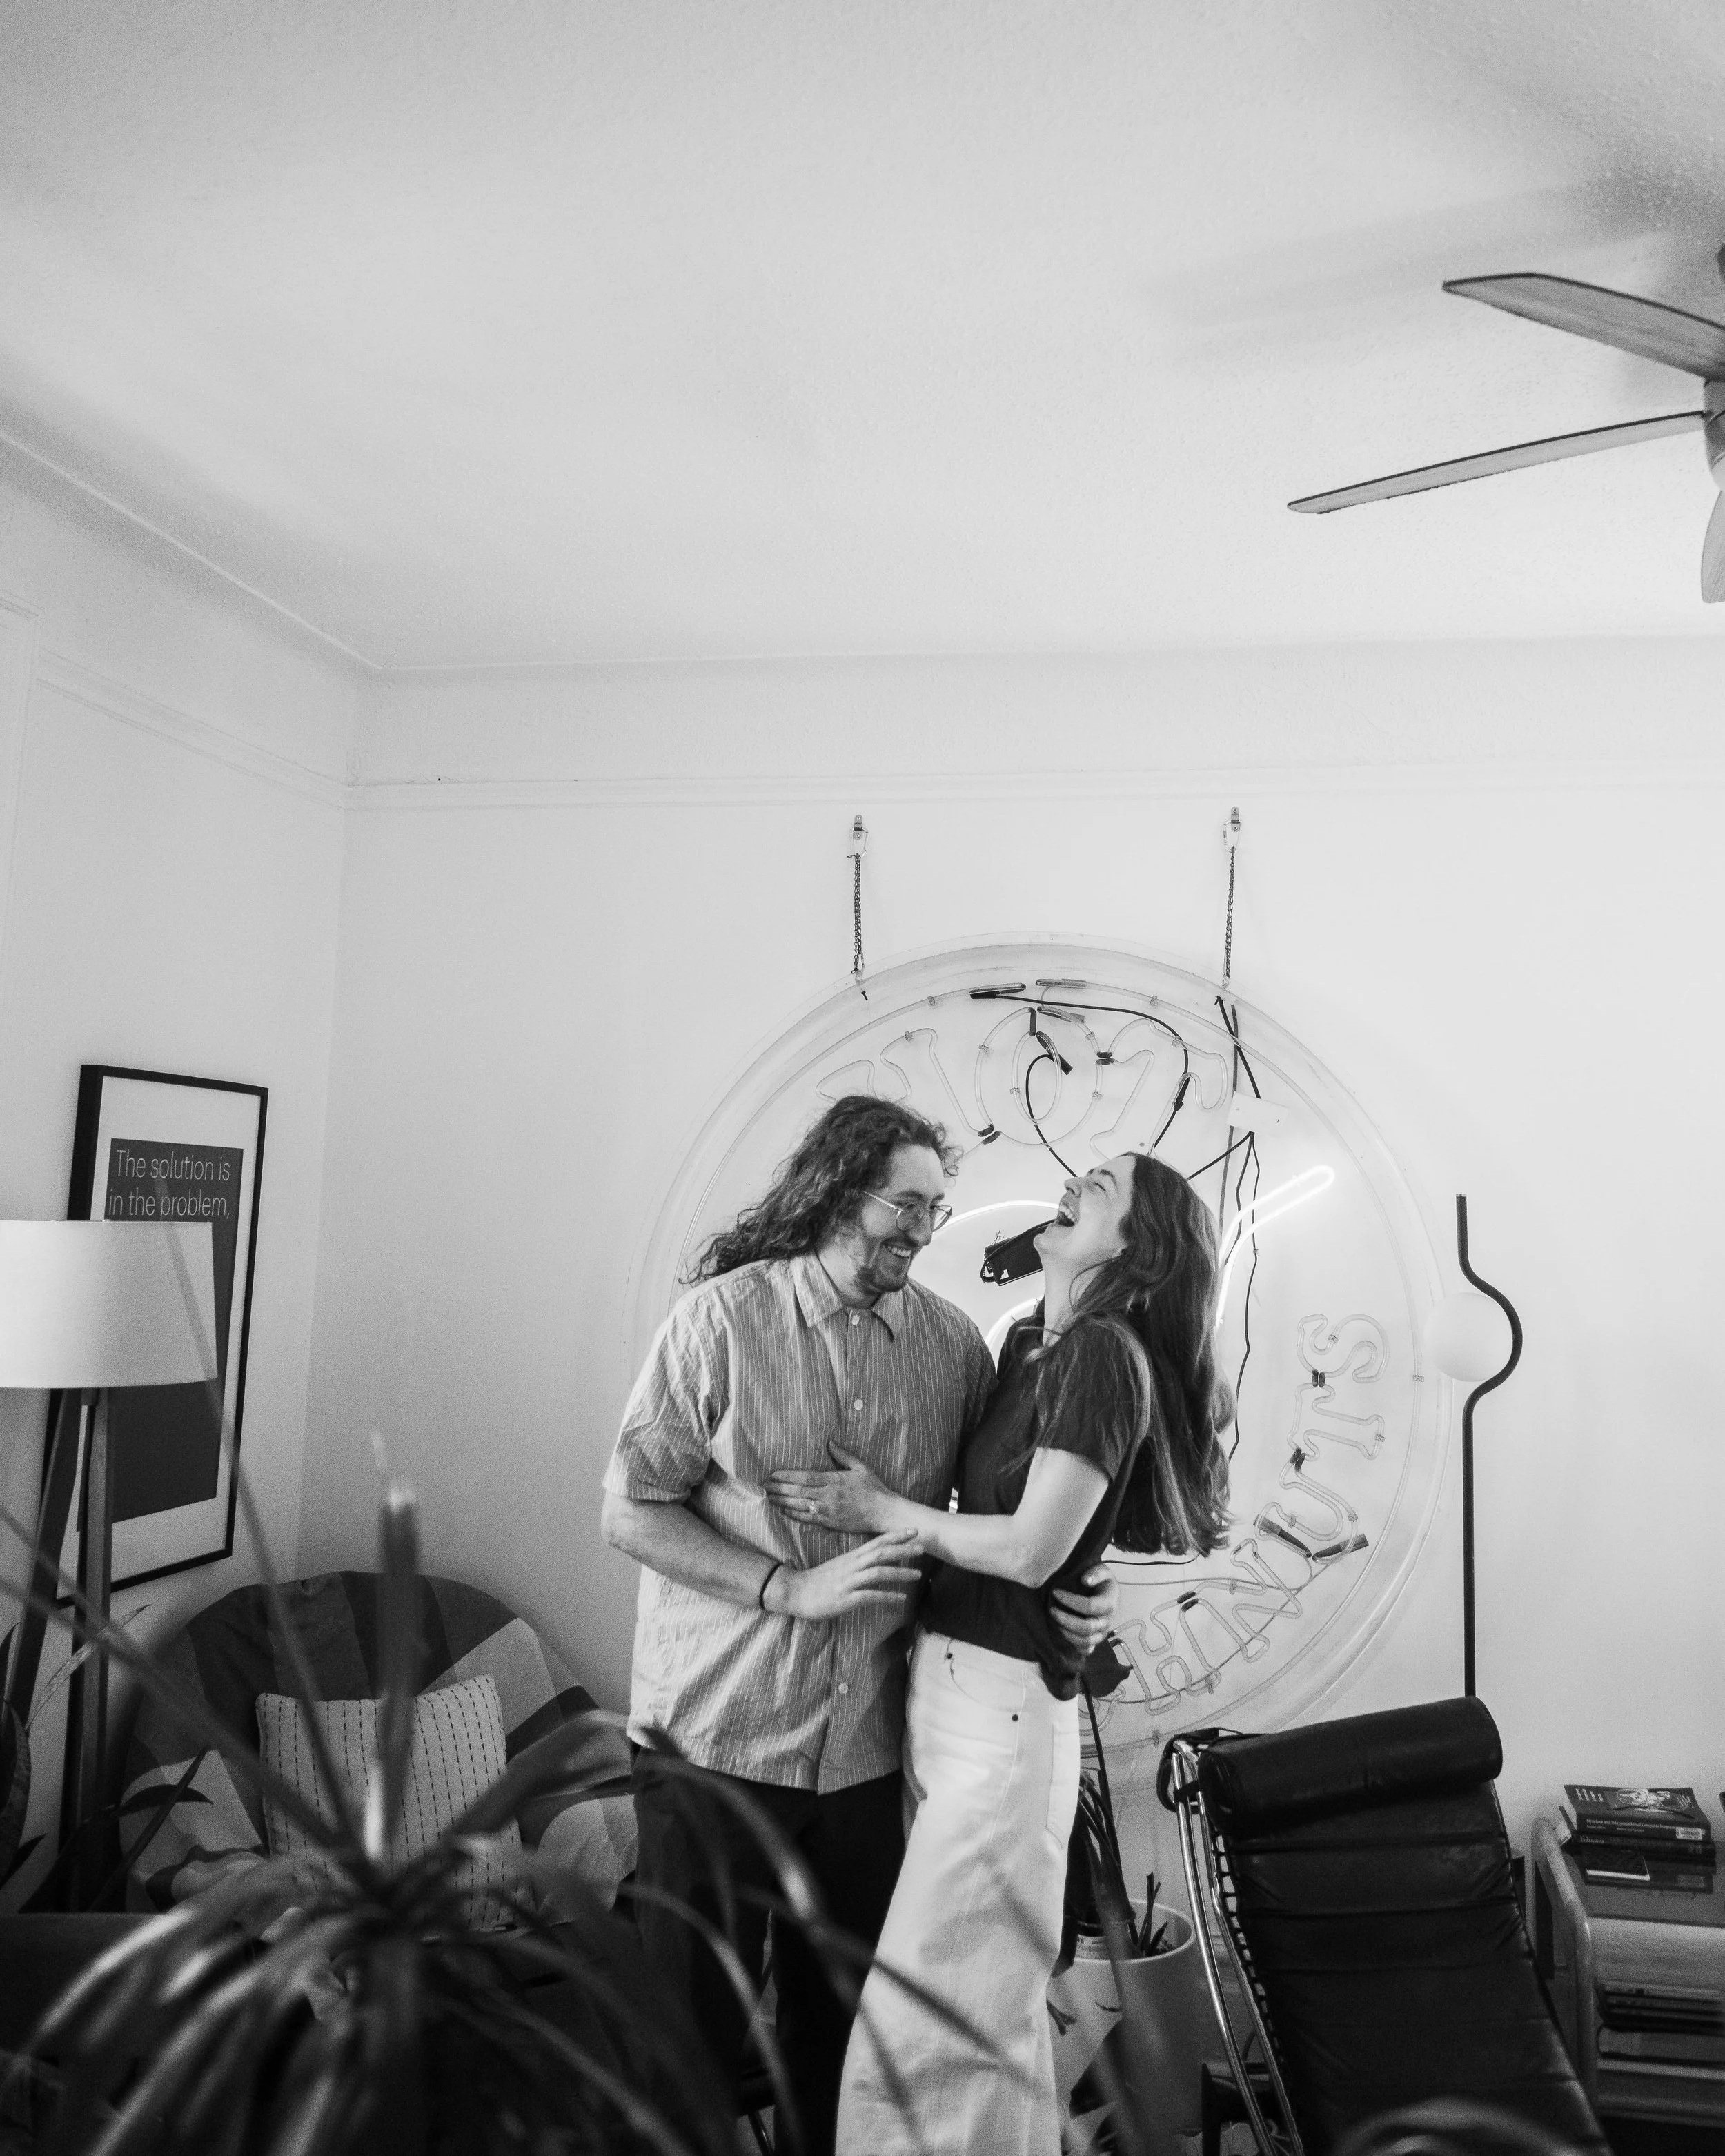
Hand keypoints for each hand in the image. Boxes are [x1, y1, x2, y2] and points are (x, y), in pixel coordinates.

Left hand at [768, 1445, 898, 1534]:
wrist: (884, 1512)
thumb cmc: (873, 1488)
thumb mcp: (860, 1467)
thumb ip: (843, 1455)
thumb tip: (829, 1442)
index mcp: (834, 1480)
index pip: (805, 1477)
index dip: (787, 1476)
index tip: (774, 1474)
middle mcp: (829, 1496)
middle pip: (798, 1491)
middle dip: (779, 1488)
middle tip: (763, 1485)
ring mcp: (829, 1510)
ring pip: (800, 1505)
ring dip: (782, 1501)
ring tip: (769, 1497)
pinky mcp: (831, 1523)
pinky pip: (809, 1518)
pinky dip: (795, 1514)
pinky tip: (785, 1510)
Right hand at [770, 1531, 923, 1620]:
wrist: (794, 1592)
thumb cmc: (817, 1581)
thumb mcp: (838, 1567)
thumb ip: (856, 1563)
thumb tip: (874, 1562)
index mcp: (851, 1558)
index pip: (876, 1542)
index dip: (895, 1535)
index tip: (913, 1530)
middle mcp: (851, 1566)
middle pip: (880, 1553)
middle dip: (903, 1549)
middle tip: (922, 1547)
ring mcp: (848, 1582)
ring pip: (878, 1572)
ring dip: (900, 1572)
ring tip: (917, 1574)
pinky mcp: (845, 1599)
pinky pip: (870, 1596)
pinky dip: (887, 1596)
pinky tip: (901, 1598)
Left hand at [1049, 1561, 1118, 1656]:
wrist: (1105, 1591)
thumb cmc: (1101, 1581)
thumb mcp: (1103, 1570)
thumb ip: (1096, 1572)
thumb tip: (1085, 1580)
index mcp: (1110, 1603)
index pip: (1090, 1606)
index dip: (1071, 1601)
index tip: (1055, 1592)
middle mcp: (1106, 1621)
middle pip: (1087, 1628)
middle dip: (1066, 1620)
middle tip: (1051, 1610)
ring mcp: (1101, 1633)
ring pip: (1086, 1642)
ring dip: (1067, 1633)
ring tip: (1054, 1622)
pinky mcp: (1095, 1640)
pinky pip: (1086, 1651)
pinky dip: (1073, 1646)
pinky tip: (1062, 1635)